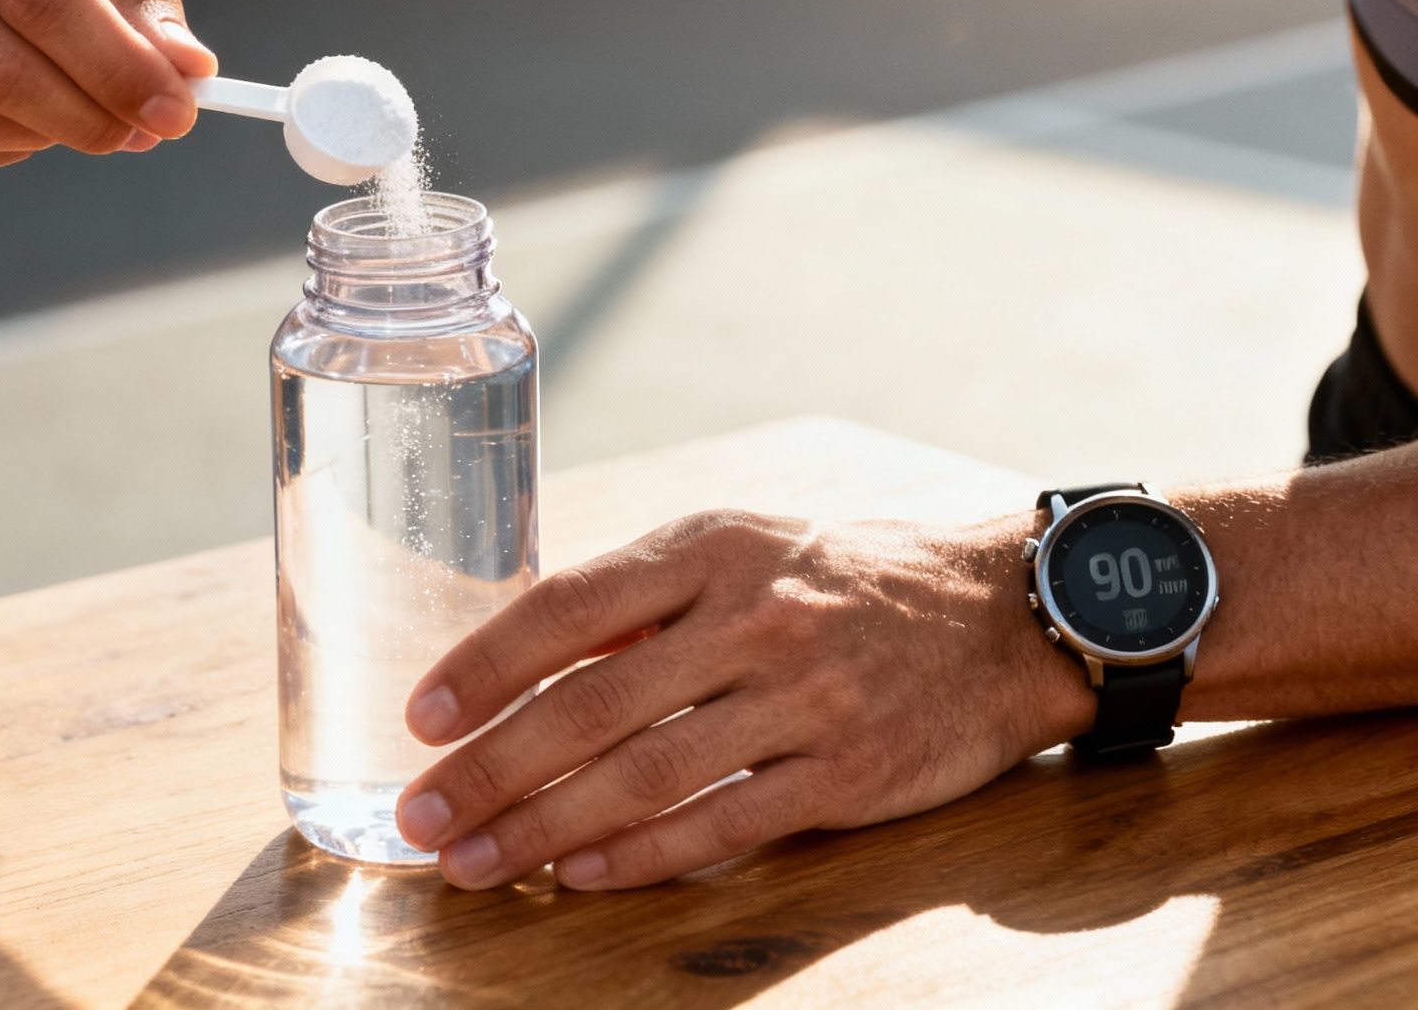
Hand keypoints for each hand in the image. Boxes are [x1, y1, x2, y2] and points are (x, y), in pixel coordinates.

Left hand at [394, 510, 1094, 889]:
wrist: (1001, 614)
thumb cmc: (843, 580)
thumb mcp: (743, 548)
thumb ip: (641, 598)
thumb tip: (517, 657)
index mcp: (710, 549)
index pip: (569, 605)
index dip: (485, 664)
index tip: (421, 717)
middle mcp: (752, 618)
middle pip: (592, 703)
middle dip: (491, 767)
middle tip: (421, 817)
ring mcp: (804, 697)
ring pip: (647, 772)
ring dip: (546, 826)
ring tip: (475, 863)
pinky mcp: (849, 771)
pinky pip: (726, 821)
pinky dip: (644, 854)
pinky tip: (582, 873)